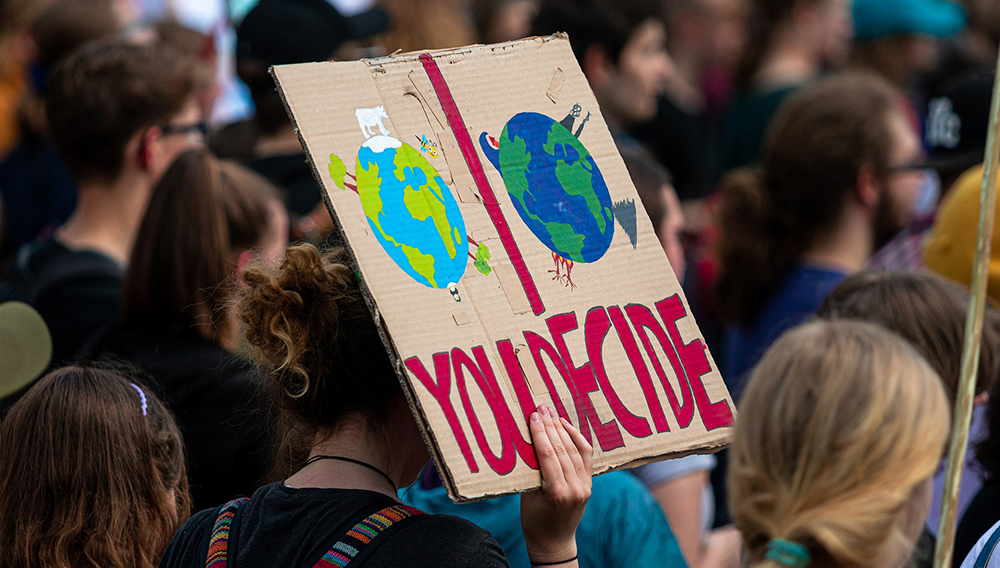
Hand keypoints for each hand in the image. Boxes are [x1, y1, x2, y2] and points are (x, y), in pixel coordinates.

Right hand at [520, 405, 592, 564]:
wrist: (554, 542)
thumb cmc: (533, 520)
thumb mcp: (526, 495)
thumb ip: (531, 470)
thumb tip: (529, 439)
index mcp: (555, 492)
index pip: (548, 454)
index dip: (540, 432)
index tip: (533, 415)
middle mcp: (574, 488)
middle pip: (562, 449)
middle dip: (550, 425)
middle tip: (541, 407)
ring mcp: (584, 486)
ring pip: (574, 450)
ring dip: (562, 428)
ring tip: (551, 413)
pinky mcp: (589, 484)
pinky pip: (585, 455)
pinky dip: (576, 438)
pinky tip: (566, 425)